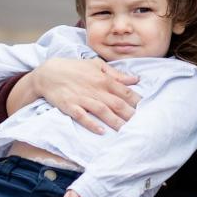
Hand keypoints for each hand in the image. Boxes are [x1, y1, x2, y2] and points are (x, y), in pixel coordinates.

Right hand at [21, 58, 140, 133]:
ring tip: (126, 131)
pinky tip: (101, 131)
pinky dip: (91, 124)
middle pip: (117, 104)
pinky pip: (82, 117)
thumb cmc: (74, 68)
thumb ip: (116, 74)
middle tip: (143, 125)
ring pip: (102, 111)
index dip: (137, 102)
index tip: (148, 110)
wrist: (48, 72)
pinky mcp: (70, 106)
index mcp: (104, 79)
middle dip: (130, 115)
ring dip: (115, 122)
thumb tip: (135, 79)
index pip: (125, 92)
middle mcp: (96, 89)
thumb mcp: (96, 65)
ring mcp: (82, 98)